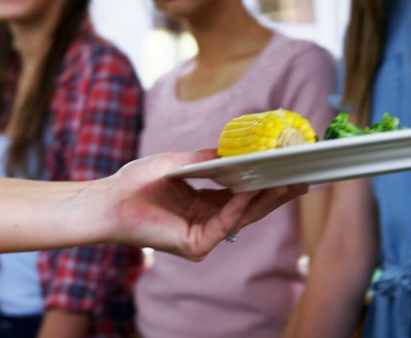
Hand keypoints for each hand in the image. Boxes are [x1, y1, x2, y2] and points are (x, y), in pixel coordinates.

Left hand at [96, 150, 307, 260]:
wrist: (109, 200)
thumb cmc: (136, 182)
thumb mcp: (177, 163)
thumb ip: (206, 159)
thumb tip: (234, 150)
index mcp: (202, 204)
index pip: (240, 195)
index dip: (263, 183)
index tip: (285, 169)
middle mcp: (206, 222)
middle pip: (248, 209)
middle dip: (274, 194)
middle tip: (301, 179)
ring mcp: (202, 236)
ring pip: (241, 218)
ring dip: (264, 199)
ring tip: (287, 182)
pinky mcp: (195, 245)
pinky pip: (224, 225)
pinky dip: (238, 207)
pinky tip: (251, 190)